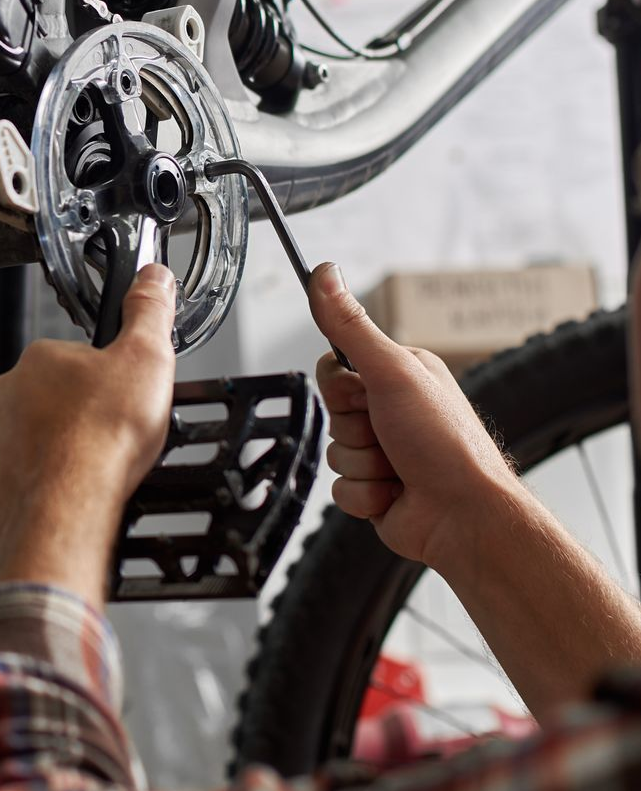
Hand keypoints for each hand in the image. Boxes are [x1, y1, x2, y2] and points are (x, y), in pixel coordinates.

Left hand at [0, 264, 176, 606]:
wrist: (68, 508)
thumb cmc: (101, 438)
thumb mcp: (146, 358)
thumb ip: (149, 312)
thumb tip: (152, 278)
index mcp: (39, 359)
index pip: (77, 356)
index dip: (108, 375)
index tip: (125, 394)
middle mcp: (8, 396)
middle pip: (57, 396)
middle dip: (85, 412)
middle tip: (117, 432)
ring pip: (41, 436)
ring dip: (67, 446)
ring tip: (100, 463)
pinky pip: (31, 474)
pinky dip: (53, 480)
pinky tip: (79, 488)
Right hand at [308, 263, 518, 573]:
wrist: (467, 519)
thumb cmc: (445, 443)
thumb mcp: (391, 372)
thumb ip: (349, 326)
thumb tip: (323, 272)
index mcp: (398, 375)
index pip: (333, 370)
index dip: (341, 389)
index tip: (367, 398)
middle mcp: (392, 410)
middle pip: (331, 413)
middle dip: (354, 432)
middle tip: (390, 436)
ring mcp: (385, 452)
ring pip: (334, 453)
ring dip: (362, 466)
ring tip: (399, 470)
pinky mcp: (377, 489)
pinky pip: (340, 489)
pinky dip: (365, 495)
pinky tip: (395, 495)